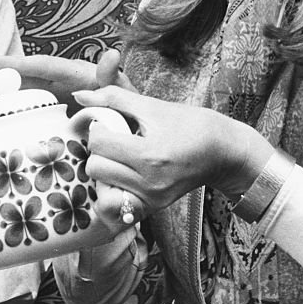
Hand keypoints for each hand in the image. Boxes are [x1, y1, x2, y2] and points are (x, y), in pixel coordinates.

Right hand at [0, 50, 133, 108]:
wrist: (132, 132)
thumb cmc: (127, 109)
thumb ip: (111, 77)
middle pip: (25, 79)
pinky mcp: (50, 114)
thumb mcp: (122, 91)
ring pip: (19, 94)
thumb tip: (112, 55)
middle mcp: (60, 83)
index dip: (20, 65)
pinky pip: (23, 110)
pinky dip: (3, 110)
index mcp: (76, 74)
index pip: (44, 67)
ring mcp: (53, 99)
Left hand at [72, 86, 273, 213]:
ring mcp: (151, 198)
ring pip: (101, 186)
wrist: (224, 152)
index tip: (109, 122)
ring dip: (104, 168)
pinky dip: (112, 190)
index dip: (98, 127)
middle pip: (95, 167)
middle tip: (113, 139)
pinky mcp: (153, 208)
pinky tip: (122, 174)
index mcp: (150, 154)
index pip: (99, 142)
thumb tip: (79, 95)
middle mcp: (150, 182)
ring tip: (119, 155)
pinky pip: (115, 205)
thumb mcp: (153, 105)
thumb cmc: (192, 124)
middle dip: (99, 149)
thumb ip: (114, 97)